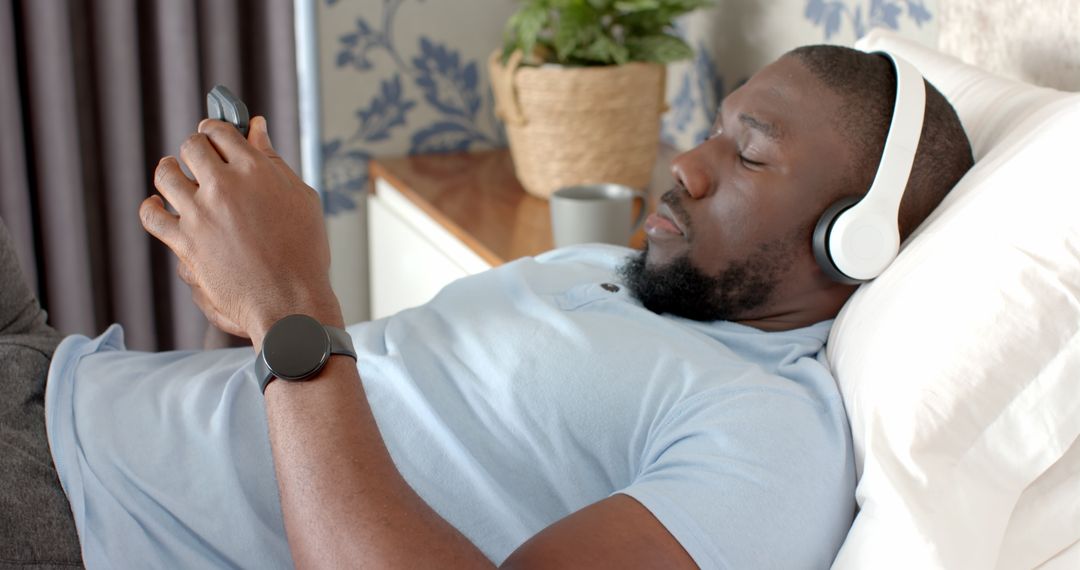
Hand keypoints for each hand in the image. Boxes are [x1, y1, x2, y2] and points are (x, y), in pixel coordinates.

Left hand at [140, 116, 342, 349]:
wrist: (290, 302)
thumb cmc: (304, 253)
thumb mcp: (300, 198)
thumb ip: (273, 160)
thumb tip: (256, 129)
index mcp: (255, 170)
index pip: (221, 131)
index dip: (216, 130)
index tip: (215, 137)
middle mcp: (224, 186)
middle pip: (191, 146)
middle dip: (196, 149)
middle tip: (202, 161)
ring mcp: (200, 214)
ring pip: (166, 174)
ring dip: (171, 171)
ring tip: (178, 178)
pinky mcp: (184, 242)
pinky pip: (152, 215)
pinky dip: (152, 207)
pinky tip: (161, 207)